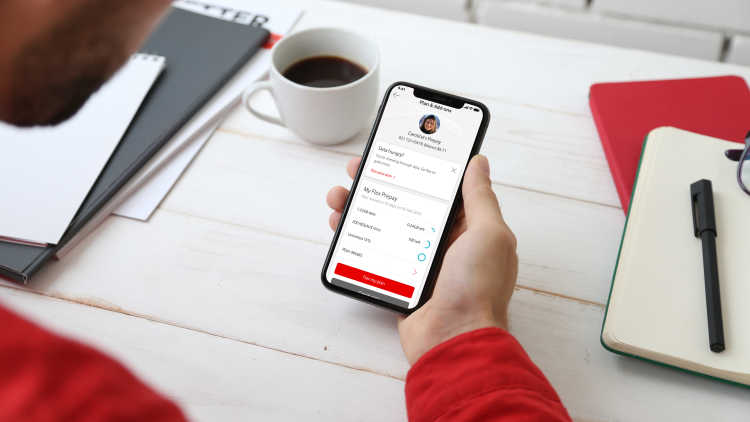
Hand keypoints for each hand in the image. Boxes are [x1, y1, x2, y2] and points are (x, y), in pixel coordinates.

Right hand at [326, 155, 517, 364]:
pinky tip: (341, 225)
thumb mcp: (488, 233)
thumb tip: (478, 162)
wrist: (453, 340)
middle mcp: (443, 240)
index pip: (440, 187)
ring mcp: (418, 260)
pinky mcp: (397, 278)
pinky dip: (355, 237)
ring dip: (360, 205)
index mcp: (468, 227)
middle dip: (380, 182)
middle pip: (405, 201)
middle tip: (358, 168)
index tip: (397, 148)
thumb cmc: (477, 288)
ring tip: (340, 196)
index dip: (418, 166)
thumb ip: (480, 197)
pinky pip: (373, 251)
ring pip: (384, 223)